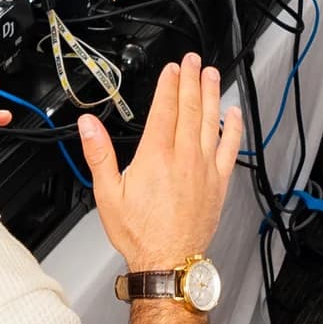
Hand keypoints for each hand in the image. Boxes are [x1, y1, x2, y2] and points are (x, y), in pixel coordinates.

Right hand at [82, 54, 241, 274]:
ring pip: (211, 123)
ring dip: (211, 95)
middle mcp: (184, 158)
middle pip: (189, 109)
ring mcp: (204, 169)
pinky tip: (233, 113)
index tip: (172, 69)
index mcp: (155, 157)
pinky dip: (233, 128)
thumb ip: (99, 154)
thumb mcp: (107, 193)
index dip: (169, 85)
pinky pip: (231, 148)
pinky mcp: (218, 183)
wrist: (168, 261)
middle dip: (191, 81)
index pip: (164, 110)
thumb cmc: (139, 233)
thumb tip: (88, 125)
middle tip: (192, 61)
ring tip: (210, 75)